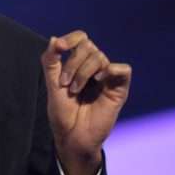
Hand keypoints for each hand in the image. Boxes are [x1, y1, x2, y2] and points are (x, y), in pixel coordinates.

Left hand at [40, 30, 131, 174]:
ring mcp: (107, 77)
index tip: (60, 47)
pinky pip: (123, 70)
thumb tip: (54, 38)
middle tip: (65, 83)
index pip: (80, 38)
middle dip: (72, 63)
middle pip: (88, 46)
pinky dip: (113, 70)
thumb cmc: (62, 111)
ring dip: (83, 73)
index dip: (71, 38)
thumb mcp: (51, 83)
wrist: (72, 136)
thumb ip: (51, 61)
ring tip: (75, 90)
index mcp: (78, 62)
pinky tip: (101, 80)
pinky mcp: (119, 89)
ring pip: (99, 57)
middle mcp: (94, 67)